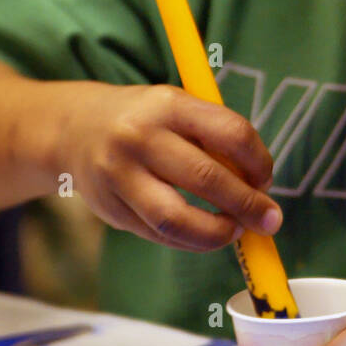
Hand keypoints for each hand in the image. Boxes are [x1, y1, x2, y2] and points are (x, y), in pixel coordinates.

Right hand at [59, 81, 279, 249]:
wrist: (76, 129)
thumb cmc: (147, 120)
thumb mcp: (178, 108)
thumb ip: (216, 139)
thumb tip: (260, 187)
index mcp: (169, 104)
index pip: (230, 133)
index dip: (259, 161)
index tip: (267, 179)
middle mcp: (140, 137)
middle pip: (206, 178)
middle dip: (247, 205)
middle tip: (270, 219)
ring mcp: (120, 176)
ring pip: (176, 219)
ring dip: (217, 233)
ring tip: (236, 231)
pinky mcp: (110, 209)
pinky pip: (160, 235)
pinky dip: (192, 241)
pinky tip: (208, 235)